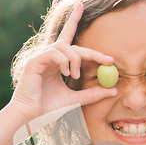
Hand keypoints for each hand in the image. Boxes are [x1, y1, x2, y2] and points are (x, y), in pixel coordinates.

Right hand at [10, 3, 116, 128]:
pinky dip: (63, 61)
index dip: (78, 27)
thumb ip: (93, 94)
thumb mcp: (76, 100)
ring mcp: (40, 58)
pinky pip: (53, 53)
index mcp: (57, 63)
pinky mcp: (34, 62)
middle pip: (70, 41)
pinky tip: (65, 74)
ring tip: (75, 75)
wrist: (30, 117)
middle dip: (90, 48)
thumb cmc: (48, 108)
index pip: (70, 42)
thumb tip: (114, 90)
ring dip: (75, 59)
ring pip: (64, 46)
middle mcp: (48, 57)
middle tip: (108, 59)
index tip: (95, 28)